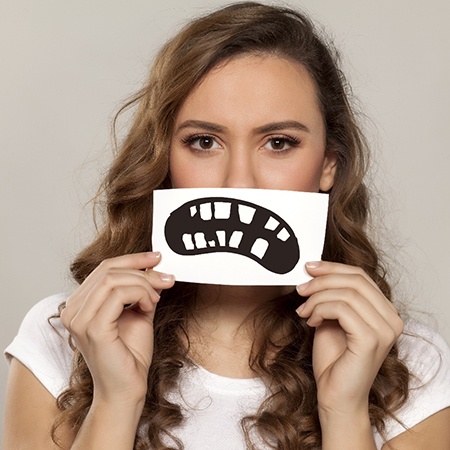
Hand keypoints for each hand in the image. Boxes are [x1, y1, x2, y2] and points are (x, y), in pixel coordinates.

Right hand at [61, 252, 174, 406]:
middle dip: (142, 269)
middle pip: (108, 269)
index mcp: (80, 304)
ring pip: (113, 279)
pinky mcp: (92, 328)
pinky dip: (139, 294)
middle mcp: (73, 309)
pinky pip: (117, 295)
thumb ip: (140, 290)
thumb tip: (155, 267)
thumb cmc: (130, 354)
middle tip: (166, 278)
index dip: (133, 259)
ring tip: (156, 298)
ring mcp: (79, 319)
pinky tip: (149, 305)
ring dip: (143, 283)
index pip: (104, 268)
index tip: (157, 257)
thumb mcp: (137, 312)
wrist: (128, 388)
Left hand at [296, 261, 402, 415]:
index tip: (309, 267)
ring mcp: (385, 330)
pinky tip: (311, 321)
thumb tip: (314, 270)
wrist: (335, 395)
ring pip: (346, 293)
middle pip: (355, 280)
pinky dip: (320, 310)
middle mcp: (392, 319)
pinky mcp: (371, 340)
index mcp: (385, 311)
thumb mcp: (332, 318)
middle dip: (322, 280)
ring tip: (303, 310)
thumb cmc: (334, 359)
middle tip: (300, 288)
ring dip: (317, 298)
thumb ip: (332, 296)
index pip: (361, 276)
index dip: (333, 267)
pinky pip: (342, 309)